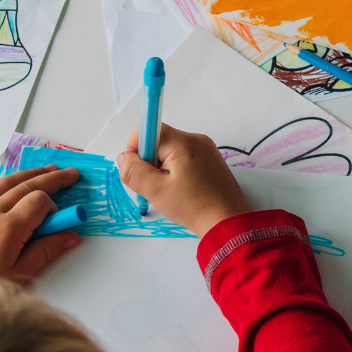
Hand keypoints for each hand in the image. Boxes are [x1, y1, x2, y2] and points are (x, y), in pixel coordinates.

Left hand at [0, 165, 82, 292]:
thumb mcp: (19, 273)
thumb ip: (47, 251)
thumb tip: (71, 236)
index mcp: (8, 228)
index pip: (39, 201)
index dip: (54, 206)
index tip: (59, 218)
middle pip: (27, 185)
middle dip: (51, 178)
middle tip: (70, 174)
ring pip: (6, 182)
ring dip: (29, 174)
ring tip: (47, 170)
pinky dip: (3, 180)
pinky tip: (11, 180)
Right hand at [117, 123, 250, 237]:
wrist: (227, 222)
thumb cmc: (193, 207)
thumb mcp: (156, 191)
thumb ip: (134, 171)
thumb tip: (124, 158)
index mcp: (183, 142)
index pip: (148, 130)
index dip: (136, 148)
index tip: (140, 170)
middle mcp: (196, 139)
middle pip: (159, 140)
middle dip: (150, 160)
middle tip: (156, 185)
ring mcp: (206, 149)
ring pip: (170, 150)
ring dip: (162, 167)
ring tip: (170, 190)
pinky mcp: (210, 159)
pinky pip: (183, 157)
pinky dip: (175, 170)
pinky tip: (181, 189)